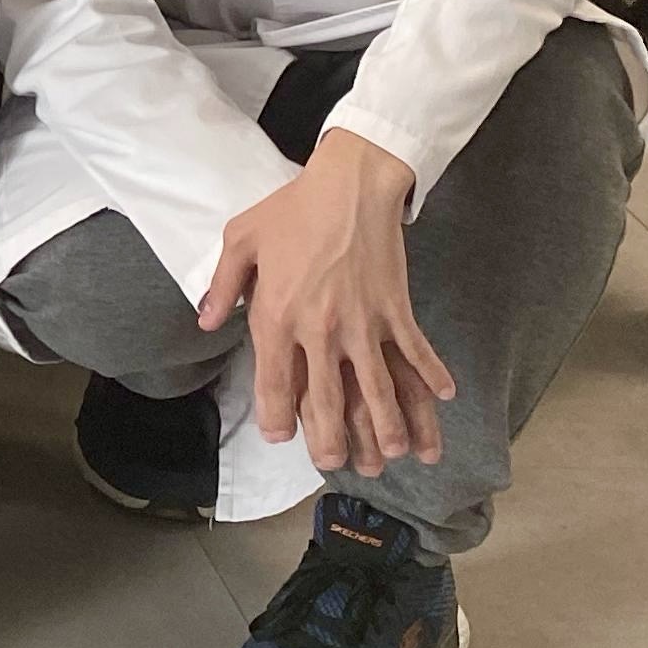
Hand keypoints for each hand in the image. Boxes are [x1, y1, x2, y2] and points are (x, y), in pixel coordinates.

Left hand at [198, 129, 451, 475]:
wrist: (350, 184)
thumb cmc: (291, 209)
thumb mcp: (240, 240)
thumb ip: (221, 286)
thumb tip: (205, 321)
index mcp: (278, 315)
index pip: (277, 382)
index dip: (279, 417)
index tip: (282, 438)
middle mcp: (321, 329)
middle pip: (330, 400)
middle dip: (335, 440)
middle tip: (339, 464)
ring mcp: (364, 323)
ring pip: (379, 389)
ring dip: (390, 426)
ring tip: (395, 454)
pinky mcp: (396, 310)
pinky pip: (416, 352)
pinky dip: (431, 377)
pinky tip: (442, 399)